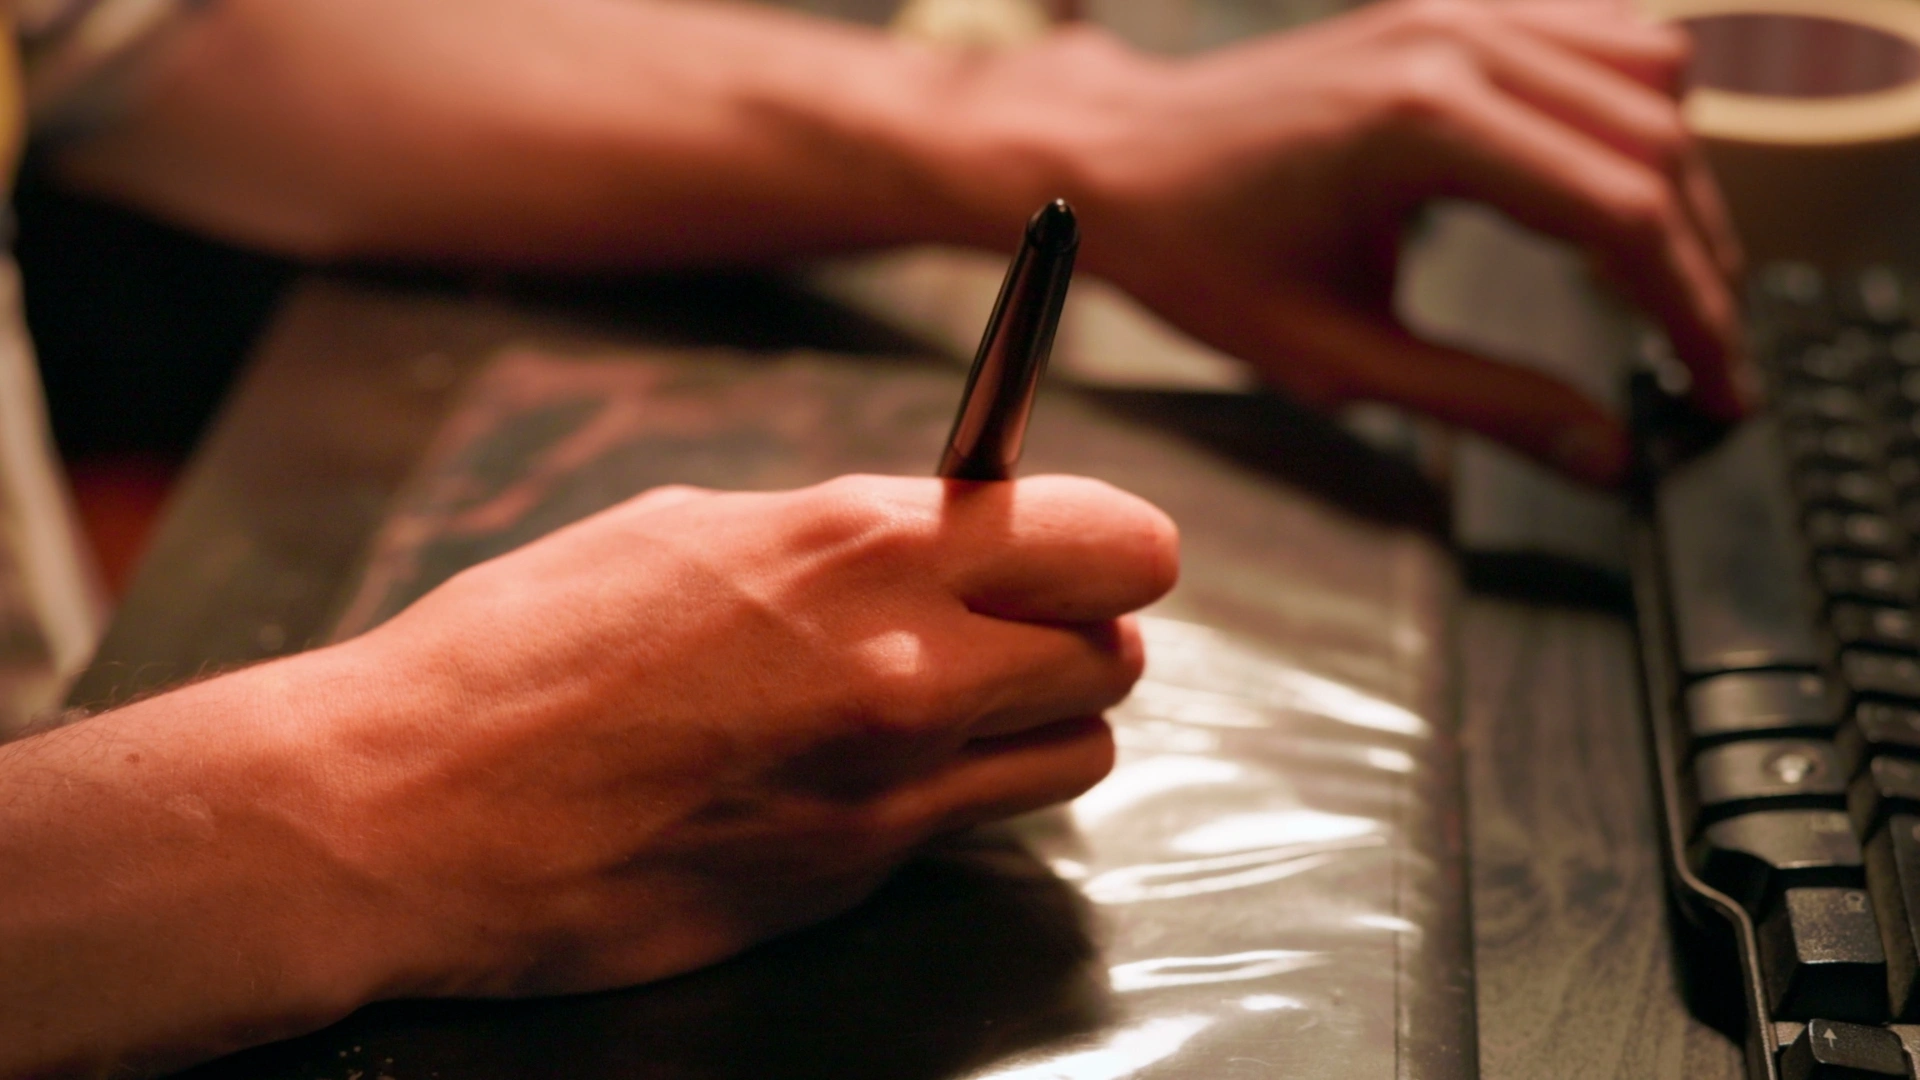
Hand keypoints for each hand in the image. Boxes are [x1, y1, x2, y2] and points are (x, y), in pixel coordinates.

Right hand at [320, 473, 1176, 997]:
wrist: (410, 811)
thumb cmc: (520, 650)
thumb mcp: (686, 532)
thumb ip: (839, 537)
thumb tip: (930, 537)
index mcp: (863, 545)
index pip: (1111, 541)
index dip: (1108, 546)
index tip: (1083, 552)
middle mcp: (908, 665)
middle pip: (1118, 651)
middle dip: (1078, 633)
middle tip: (1012, 627)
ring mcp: (890, 786)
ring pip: (1079, 752)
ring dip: (1040, 724)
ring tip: (956, 706)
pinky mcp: (855, 876)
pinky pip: (973, 824)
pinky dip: (955, 793)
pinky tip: (868, 771)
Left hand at [987, 0, 1746, 483]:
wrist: (1118, 164)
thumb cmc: (1196, 253)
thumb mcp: (1337, 355)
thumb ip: (1481, 404)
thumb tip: (1601, 450)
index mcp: (1420, 124)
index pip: (1619, 213)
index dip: (1691, 311)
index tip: (1717, 386)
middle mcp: (1452, 43)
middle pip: (1654, 144)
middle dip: (1701, 263)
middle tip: (1709, 360)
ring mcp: (1454, 12)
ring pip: (1647, 78)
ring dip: (1681, 185)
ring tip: (1674, 287)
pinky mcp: (1449, 12)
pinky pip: (1596, 38)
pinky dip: (1637, 116)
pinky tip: (1628, 192)